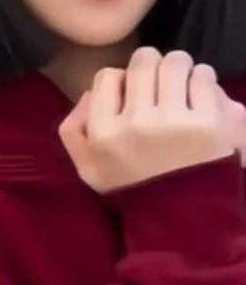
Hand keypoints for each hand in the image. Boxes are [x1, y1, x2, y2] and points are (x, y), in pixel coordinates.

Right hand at [58, 47, 245, 193]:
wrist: (183, 222)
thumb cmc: (134, 192)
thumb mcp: (88, 169)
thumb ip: (73, 130)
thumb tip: (90, 92)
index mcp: (105, 133)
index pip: (108, 76)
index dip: (120, 80)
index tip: (132, 95)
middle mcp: (137, 123)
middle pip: (144, 61)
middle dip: (152, 66)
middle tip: (160, 83)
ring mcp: (176, 122)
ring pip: (176, 62)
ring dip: (180, 70)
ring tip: (183, 87)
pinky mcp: (212, 123)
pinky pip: (204, 78)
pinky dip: (204, 81)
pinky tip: (202, 97)